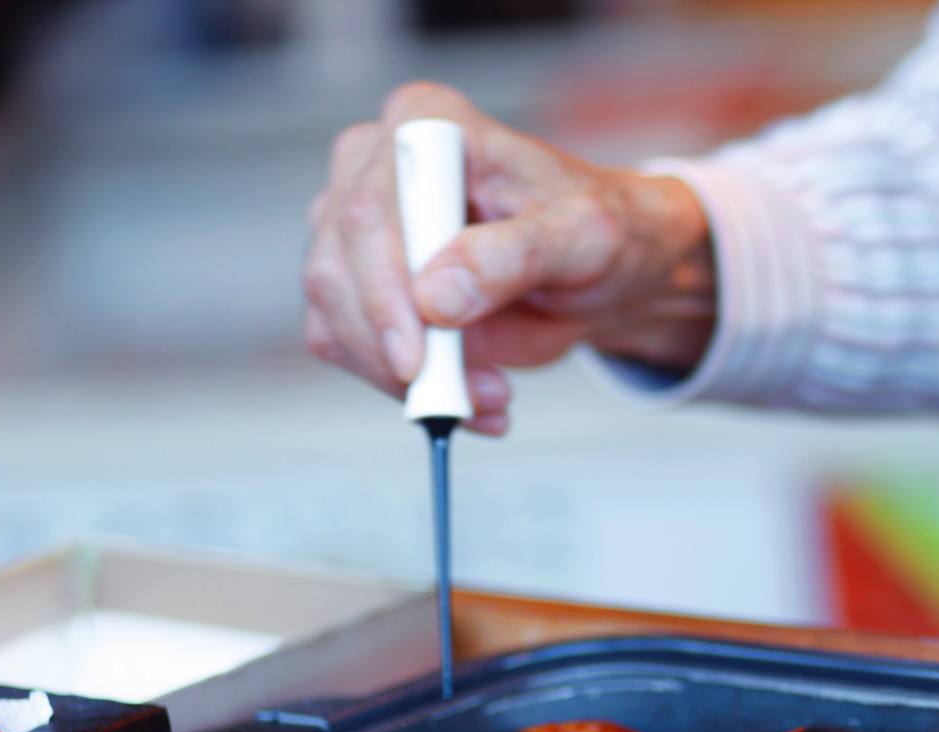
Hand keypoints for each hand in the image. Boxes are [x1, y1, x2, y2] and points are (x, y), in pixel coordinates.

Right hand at [304, 82, 717, 434]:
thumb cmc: (598, 230)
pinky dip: (401, 389)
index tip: (417, 358)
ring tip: (485, 397)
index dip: (384, 291)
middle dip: (395, 350)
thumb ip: (513, 257)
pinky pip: (350, 345)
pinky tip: (465, 399)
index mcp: (428, 125)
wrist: (603, 272)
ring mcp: (361, 228)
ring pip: (335, 315)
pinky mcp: (364, 285)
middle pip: (337, 268)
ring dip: (402, 378)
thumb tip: (436, 297)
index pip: (372, 210)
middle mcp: (378, 166)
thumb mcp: (581, 237)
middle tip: (464, 395)